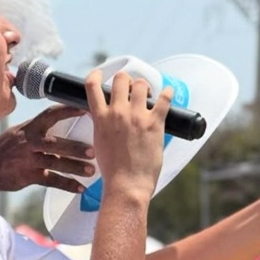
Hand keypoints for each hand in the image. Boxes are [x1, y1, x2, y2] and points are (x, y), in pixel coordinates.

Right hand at [0, 105, 92, 194]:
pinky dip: (66, 185)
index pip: (50, 115)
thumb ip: (39, 129)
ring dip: (74, 167)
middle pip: (55, 143)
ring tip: (91, 171)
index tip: (86, 108)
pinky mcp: (28, 177)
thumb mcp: (19, 132)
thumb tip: (63, 122)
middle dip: (75, 147)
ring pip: (54, 163)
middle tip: (94, 149)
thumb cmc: (5, 148)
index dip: (68, 110)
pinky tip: (80, 188)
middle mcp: (29, 143)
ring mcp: (28, 161)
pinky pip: (50, 181)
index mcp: (29, 128)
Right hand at [86, 70, 171, 200]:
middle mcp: (117, 113)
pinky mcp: (154, 123)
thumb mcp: (99, 142)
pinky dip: (167, 93)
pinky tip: (167, 93)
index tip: (100, 74)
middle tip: (131, 90)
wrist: (126, 185)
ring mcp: (137, 117)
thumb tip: (105, 116)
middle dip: (126, 80)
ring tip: (148, 95)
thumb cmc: (113, 170)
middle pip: (121, 79)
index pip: (92, 86)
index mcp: (100, 118)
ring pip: (141, 84)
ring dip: (144, 87)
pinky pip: (164, 99)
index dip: (96, 74)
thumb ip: (101, 125)